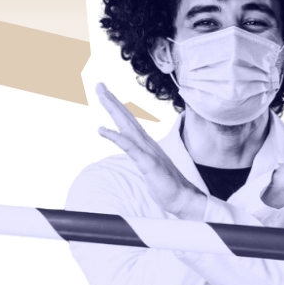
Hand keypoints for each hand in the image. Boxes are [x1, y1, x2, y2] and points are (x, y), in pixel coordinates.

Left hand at [95, 83, 206, 219]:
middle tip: (99, 86)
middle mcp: (147, 144)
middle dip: (112, 101)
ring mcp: (148, 152)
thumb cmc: (168, 186)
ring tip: (102, 96)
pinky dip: (115, 137)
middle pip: (127, 119)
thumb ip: (144, 159)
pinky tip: (102, 130)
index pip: (130, 122)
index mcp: (147, 145)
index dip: (118, 108)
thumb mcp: (151, 169)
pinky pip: (129, 147)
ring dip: (114, 110)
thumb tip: (139, 155)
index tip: (106, 94)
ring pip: (127, 127)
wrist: (184, 198)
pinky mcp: (148, 163)